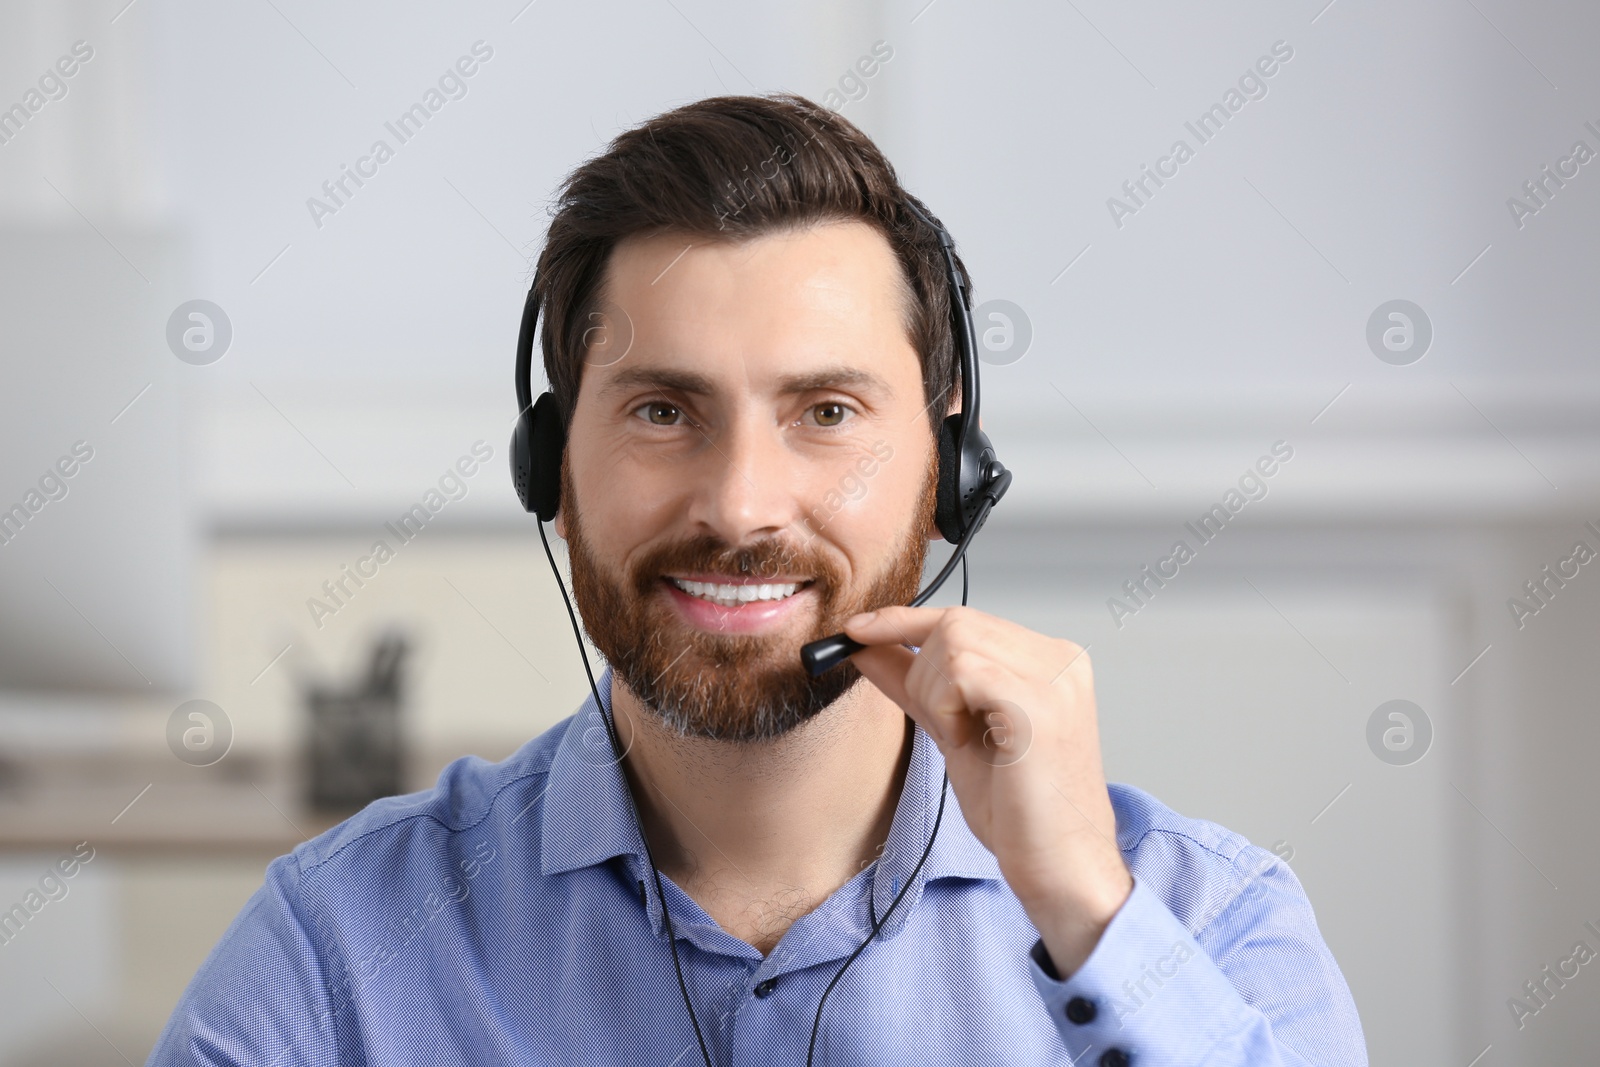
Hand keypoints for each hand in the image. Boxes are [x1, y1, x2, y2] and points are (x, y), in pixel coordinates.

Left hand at [845, 606, 1132, 975]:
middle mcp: (1058, 657)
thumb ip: (915, 684)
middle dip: (921, 673)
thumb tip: (866, 647)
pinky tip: (968, 741)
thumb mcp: (952, 731)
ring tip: (963, 738)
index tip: (857, 629)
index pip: (964, 617)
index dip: (903, 620)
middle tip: (941, 726)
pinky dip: (947, 706)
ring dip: (935, 694)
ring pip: (953, 641)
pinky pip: (963, 670)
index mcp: (1046, 660)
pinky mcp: (1040, 700)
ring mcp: (1055, 675)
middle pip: (954, 622)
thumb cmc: (1018, 809)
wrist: (1058, 864)